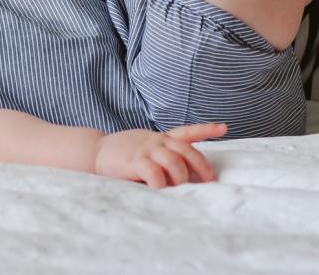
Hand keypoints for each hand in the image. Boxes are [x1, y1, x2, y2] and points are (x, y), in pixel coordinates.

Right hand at [94, 123, 226, 187]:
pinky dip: (161, 184)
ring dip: (182, 178)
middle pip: (187, 150)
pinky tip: (162, 191)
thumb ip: (161, 156)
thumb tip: (184, 175)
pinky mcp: (134, 161)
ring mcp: (145, 150)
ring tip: (183, 191)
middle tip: (209, 182)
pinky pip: (153, 172)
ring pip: (174, 161)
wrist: (94, 152)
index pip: (187, 131)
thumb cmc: (122, 156)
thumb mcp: (144, 149)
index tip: (224, 127)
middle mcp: (156, 141)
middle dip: (201, 167)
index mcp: (160, 138)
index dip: (206, 129)